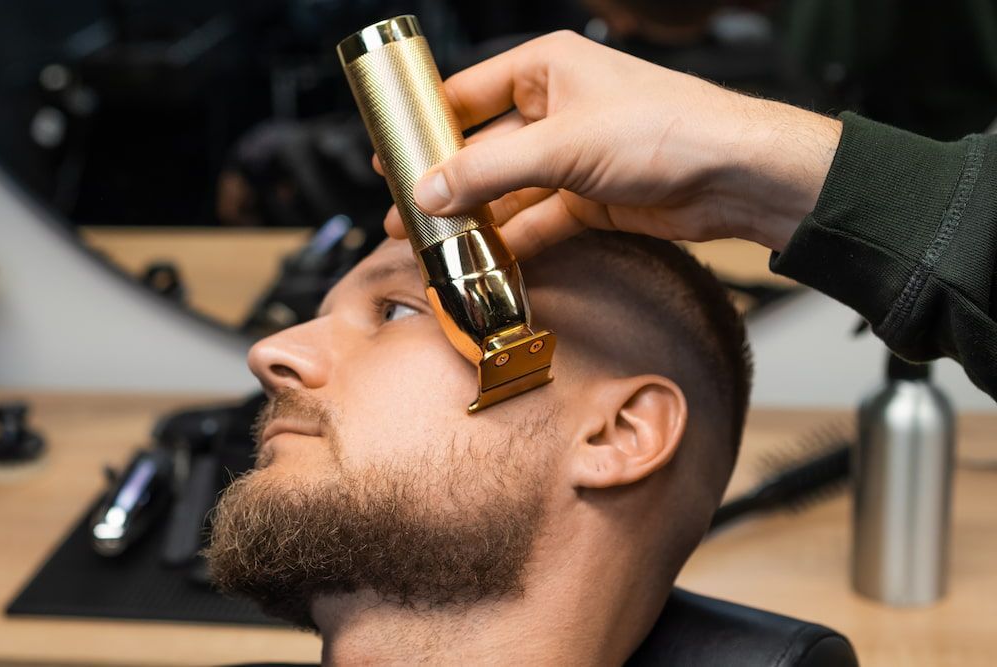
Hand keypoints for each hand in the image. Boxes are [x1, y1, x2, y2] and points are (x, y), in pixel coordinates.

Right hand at [378, 31, 841, 257]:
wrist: (733, 175)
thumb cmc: (665, 129)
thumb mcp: (564, 145)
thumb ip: (491, 169)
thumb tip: (431, 188)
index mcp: (546, 70)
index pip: (466, 94)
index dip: (427, 126)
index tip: (394, 155)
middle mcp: (556, 109)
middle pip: (483, 149)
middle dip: (447, 183)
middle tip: (407, 211)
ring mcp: (572, 157)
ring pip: (508, 190)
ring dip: (476, 219)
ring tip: (436, 244)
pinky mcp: (590, 198)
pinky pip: (538, 220)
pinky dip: (513, 241)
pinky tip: (485, 260)